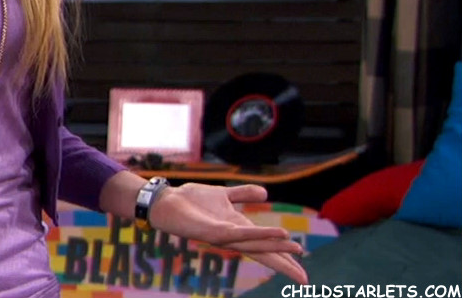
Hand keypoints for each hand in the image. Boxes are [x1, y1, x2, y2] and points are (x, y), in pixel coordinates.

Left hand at [148, 182, 308, 284]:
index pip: (266, 246)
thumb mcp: (224, 195)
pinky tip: (278, 233)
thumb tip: (265, 194)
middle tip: (305, 279)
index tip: (302, 269)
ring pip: (256, 245)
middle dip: (284, 264)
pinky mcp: (215, 232)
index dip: (283, 256)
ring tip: (298, 250)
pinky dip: (260, 234)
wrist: (168, 200)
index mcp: (238, 229)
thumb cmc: (191, 200)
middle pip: (264, 253)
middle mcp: (234, 237)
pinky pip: (241, 233)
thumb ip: (243, 194)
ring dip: (277, 248)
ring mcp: (225, 237)